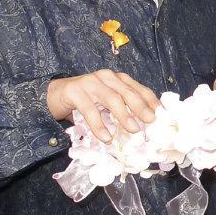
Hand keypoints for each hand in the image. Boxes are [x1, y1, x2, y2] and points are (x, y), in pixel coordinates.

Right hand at [46, 70, 160, 141]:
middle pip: (127, 92)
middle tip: (150, 121)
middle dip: (141, 107)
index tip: (160, 114)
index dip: (151, 101)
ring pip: (111, 99)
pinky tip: (106, 137)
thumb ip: (123, 107)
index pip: (138, 88)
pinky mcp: (75, 92)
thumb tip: (143, 125)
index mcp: (117, 79)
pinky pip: (90, 110)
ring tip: (133, 130)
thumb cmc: (86, 100)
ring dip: (124, 116)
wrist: (55, 95)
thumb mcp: (107, 102)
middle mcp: (106, 77)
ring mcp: (90, 82)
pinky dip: (99, 125)